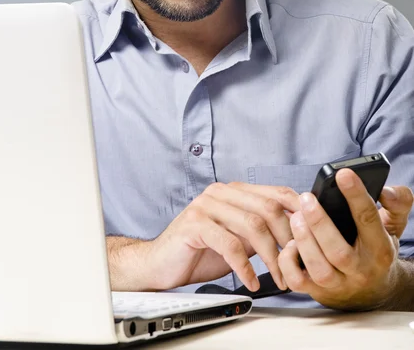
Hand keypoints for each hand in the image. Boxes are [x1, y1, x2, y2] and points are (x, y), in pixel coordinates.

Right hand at [145, 181, 300, 291]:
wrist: (160, 263)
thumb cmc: (200, 251)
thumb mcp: (237, 239)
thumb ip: (260, 231)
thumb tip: (297, 234)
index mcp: (233, 191)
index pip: (274, 192)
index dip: (297, 210)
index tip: (313, 231)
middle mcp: (220, 193)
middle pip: (267, 208)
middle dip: (287, 239)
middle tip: (295, 265)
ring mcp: (206, 205)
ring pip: (252, 225)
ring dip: (271, 256)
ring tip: (278, 277)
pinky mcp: (194, 224)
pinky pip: (229, 244)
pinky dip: (245, 267)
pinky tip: (251, 281)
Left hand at [277, 168, 413, 309]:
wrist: (371, 291)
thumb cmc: (376, 249)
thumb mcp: (393, 225)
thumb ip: (397, 203)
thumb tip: (386, 190)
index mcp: (379, 249)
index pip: (368, 220)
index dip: (356, 196)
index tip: (343, 174)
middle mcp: (360, 270)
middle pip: (339, 252)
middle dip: (320, 223)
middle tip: (307, 198)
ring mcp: (338, 283)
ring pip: (319, 269)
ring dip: (304, 242)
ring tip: (295, 217)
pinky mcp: (317, 290)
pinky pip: (298, 282)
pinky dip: (288, 263)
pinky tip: (288, 243)